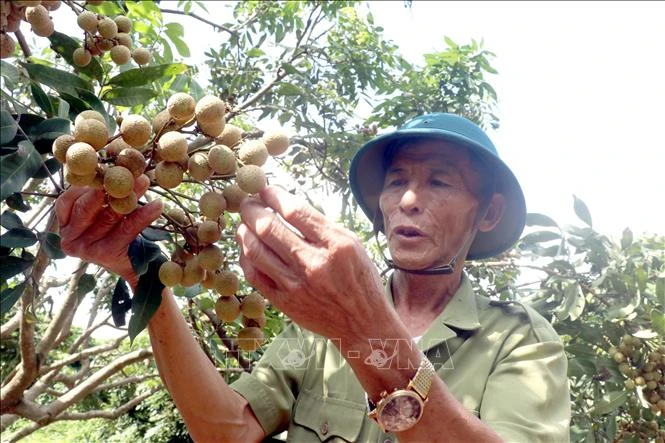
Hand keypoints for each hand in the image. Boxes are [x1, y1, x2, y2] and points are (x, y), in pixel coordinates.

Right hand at [55, 175, 162, 287]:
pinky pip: (127, 229)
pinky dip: (143, 215)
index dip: (85, 183)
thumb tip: (117, 165)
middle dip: (109, 186)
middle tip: (127, 170)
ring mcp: (85, 248)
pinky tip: (157, 205)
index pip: (67, 199)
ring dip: (129, 197)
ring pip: (109, 216)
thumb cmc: (113, 231)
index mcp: (64, 224)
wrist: (130, 263)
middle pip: (88, 206)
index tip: (104, 167)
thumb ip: (101, 194)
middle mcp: (70, 237)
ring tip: (144, 181)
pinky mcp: (106, 254)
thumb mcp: (101, 213)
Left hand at [236, 186, 388, 341]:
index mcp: (336, 245)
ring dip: (244, 231)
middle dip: (251, 209)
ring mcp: (296, 285)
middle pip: (269, 228)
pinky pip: (255, 275)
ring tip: (243, 223)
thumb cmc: (360, 281)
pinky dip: (246, 257)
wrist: (363, 325)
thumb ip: (321, 227)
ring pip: (256, 251)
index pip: (294, 211)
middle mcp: (314, 264)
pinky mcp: (285, 302)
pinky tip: (247, 248)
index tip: (265, 189)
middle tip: (247, 202)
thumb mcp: (353, 245)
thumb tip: (286, 205)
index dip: (273, 195)